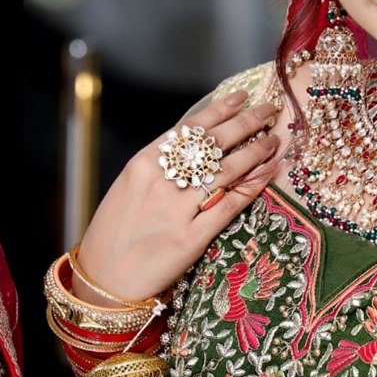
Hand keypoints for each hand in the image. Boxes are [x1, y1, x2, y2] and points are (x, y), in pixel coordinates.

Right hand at [76, 93, 281, 302]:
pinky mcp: (191, 238)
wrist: (103, 278)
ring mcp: (177, 210)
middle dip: (247, 122)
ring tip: (273, 141)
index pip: (189, 129)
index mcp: (143, 164)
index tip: (240, 98)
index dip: (220, 111)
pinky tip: (268, 173)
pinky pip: (230, 205)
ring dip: (256, 151)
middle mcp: (162, 182)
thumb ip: (159, 165)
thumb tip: (195, 144)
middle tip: (269, 111)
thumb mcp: (129, 188)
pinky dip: (253, 186)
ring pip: (227, 170)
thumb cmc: (113, 233)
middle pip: (214, 143)